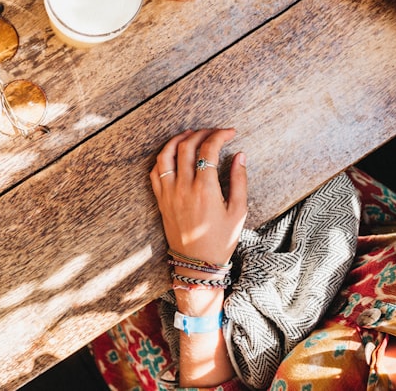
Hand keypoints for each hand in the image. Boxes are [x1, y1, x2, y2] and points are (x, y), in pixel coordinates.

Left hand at [149, 129, 247, 265]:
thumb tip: (240, 155)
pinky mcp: (160, 199)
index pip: (208, 150)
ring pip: (166, 155)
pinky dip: (163, 157)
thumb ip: (239, 180)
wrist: (197, 263)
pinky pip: (155, 171)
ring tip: (191, 134)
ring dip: (178, 140)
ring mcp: (169, 193)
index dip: (220, 135)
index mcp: (205, 189)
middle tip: (214, 132)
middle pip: (187, 147)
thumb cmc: (221, 240)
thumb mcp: (238, 211)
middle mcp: (184, 187)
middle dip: (202, 133)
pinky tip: (174, 153)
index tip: (230, 133)